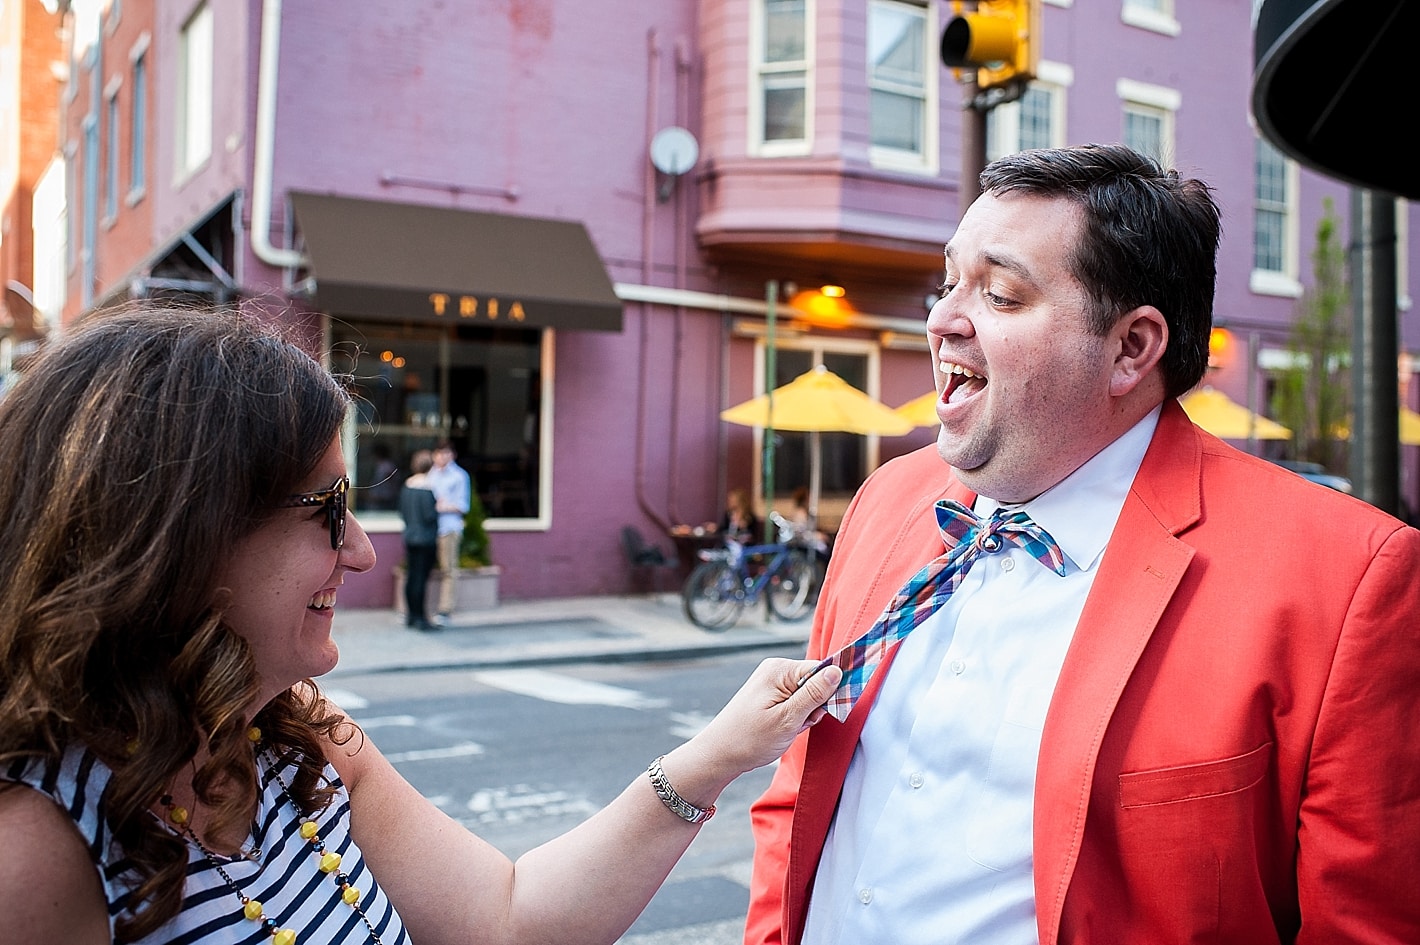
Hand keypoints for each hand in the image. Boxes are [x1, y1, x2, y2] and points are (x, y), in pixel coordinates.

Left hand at [690, 658, 842, 776]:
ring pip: (807, 696)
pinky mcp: (771, 695)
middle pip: (816, 683)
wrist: (720, 754)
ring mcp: (772, 683)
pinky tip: (782, 729)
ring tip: (786, 729)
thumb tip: (837, 671)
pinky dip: (795, 718)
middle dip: (814, 707)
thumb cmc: (749, 738)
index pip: (822, 669)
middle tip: (797, 724)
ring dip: (804, 715)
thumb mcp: (788, 718)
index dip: (828, 692)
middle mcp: (776, 670)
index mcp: (780, 669)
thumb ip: (814, 694)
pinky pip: (796, 703)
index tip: (821, 712)